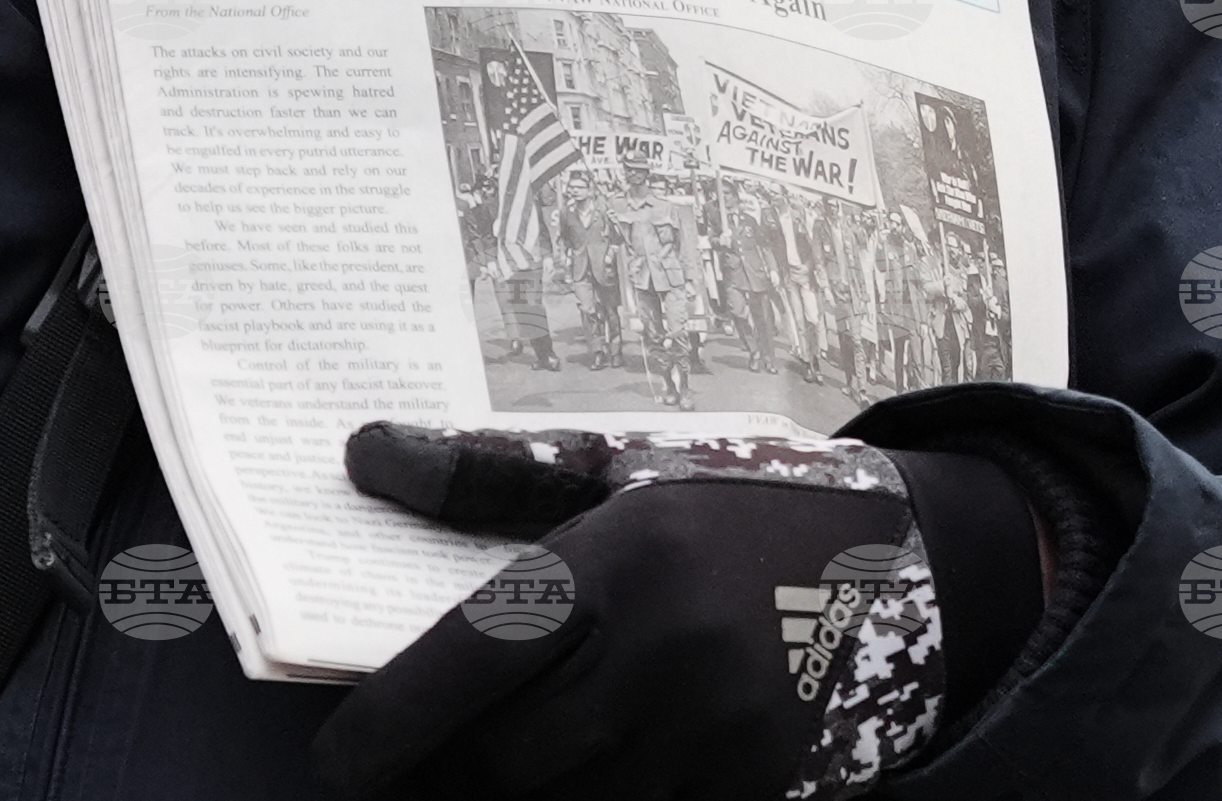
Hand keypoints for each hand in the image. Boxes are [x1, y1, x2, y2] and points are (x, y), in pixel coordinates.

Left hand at [312, 427, 946, 800]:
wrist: (885, 552)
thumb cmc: (719, 505)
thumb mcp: (613, 469)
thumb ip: (486, 472)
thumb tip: (363, 455)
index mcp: (623, 555)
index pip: (478, 654)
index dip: (395, 721)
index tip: (335, 764)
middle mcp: (670, 650)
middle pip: (513, 759)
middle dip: (448, 778)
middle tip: (405, 777)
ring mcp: (720, 733)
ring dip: (519, 799)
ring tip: (487, 774)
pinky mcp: (757, 789)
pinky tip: (583, 776)